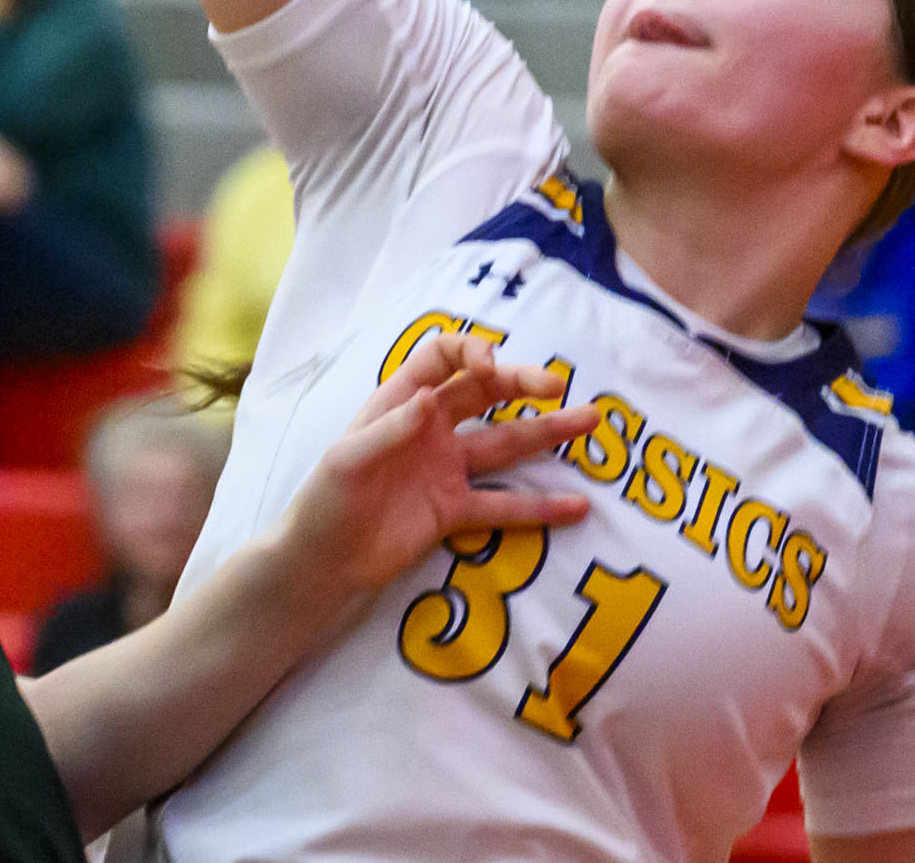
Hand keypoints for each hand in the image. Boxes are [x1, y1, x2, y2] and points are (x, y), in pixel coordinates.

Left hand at [273, 330, 590, 612]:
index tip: (492, 366)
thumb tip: (428, 402)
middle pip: (484, 393)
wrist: (325, 562)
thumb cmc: (326, 501)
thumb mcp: (348, 461)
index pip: (442, 359)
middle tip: (557, 386)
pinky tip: (576, 507)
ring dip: (546, 433)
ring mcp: (448, 468)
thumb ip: (389, 432)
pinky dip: (540, 507)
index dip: (469, 353)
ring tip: (589, 421)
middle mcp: (431, 427)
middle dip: (520, 383)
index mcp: (400, 401)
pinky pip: (504, 505)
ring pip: (505, 443)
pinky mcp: (456, 511)